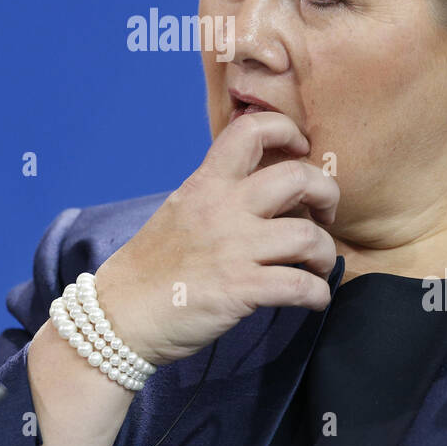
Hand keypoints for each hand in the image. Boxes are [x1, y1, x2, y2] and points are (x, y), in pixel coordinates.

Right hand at [90, 112, 338, 367]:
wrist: (119, 315)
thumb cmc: (151, 268)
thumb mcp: (180, 211)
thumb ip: (217, 196)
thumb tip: (260, 191)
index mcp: (206, 184)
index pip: (251, 130)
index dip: (287, 131)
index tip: (300, 151)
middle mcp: (223, 208)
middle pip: (299, 177)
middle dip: (327, 193)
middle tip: (325, 214)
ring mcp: (233, 248)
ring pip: (309, 236)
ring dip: (325, 252)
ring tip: (316, 265)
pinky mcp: (241, 289)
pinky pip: (301, 286)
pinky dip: (318, 294)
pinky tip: (313, 299)